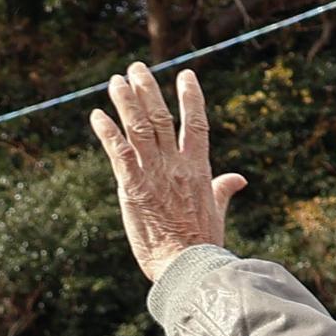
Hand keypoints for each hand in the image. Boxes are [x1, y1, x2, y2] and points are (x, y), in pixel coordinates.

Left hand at [89, 63, 245, 282]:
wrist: (187, 266)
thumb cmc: (202, 244)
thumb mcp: (216, 212)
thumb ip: (223, 189)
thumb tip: (239, 179)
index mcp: (198, 168)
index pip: (197, 123)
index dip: (191, 97)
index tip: (186, 75)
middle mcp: (175, 165)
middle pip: (161, 118)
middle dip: (148, 90)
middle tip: (137, 68)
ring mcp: (154, 174)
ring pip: (138, 128)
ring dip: (125, 102)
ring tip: (115, 81)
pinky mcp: (133, 188)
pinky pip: (119, 153)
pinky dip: (108, 133)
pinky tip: (97, 116)